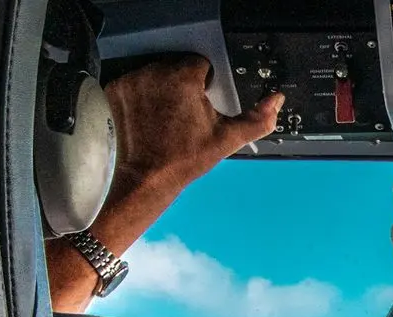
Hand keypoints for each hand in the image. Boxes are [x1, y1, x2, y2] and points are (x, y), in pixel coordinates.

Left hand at [105, 54, 283, 196]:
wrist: (146, 176)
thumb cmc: (184, 159)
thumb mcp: (226, 139)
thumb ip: (256, 119)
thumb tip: (275, 101)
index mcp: (183, 78)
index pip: (200, 64)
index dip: (205, 84)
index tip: (201, 104)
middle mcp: (154, 73)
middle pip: (176, 66)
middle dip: (182, 84)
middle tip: (184, 113)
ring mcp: (132, 80)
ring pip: (155, 72)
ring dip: (161, 87)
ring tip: (165, 115)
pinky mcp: (116, 88)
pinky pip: (134, 81)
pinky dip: (141, 94)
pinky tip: (148, 115)